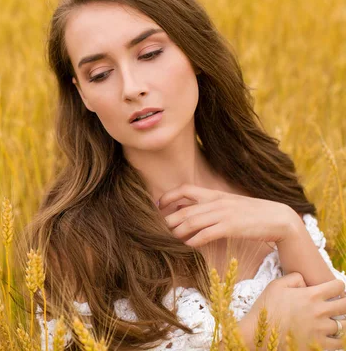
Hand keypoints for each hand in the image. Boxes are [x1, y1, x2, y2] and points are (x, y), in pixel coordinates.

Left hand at [157, 184, 299, 246]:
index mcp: (215, 194)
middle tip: (158, 229)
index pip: (185, 189)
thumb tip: (190, 212)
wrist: (279, 218)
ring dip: (177, 232)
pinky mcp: (231, 227)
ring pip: (191, 222)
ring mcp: (223, 214)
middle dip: (168, 220)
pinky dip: (193, 240)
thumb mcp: (229, 204)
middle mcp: (216, 202)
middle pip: (184, 210)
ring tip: (169, 239)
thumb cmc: (252, 214)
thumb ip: (210, 206)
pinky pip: (206, 234)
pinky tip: (187, 245)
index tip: (157, 205)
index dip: (168, 196)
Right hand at [244, 272, 345, 349]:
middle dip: (344, 302)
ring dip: (342, 322)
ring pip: (345, 325)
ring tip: (336, 321)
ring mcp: (321, 329)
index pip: (338, 287)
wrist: (258, 332)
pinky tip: (333, 336)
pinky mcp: (319, 345)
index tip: (334, 288)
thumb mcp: (275, 285)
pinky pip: (339, 343)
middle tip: (338, 304)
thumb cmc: (266, 307)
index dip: (338, 285)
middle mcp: (319, 311)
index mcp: (311, 295)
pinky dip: (339, 339)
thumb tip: (306, 281)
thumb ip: (294, 277)